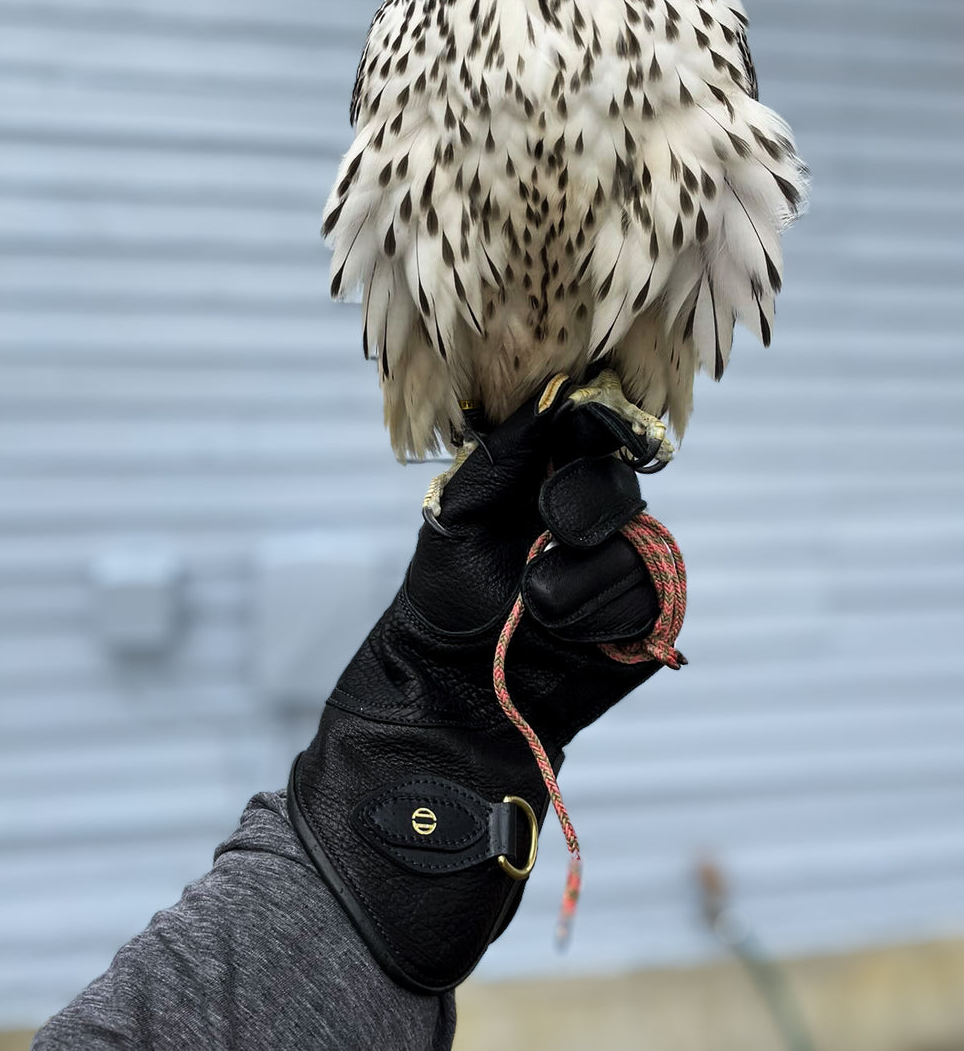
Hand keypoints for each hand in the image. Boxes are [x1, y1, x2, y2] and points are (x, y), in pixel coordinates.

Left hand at [289, 376, 678, 993]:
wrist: (451, 698)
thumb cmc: (441, 601)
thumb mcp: (460, 514)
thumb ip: (508, 456)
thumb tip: (553, 394)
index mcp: (537, 485)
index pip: (588, 434)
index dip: (598, 425)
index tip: (592, 424)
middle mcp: (581, 522)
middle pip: (621, 480)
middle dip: (586, 501)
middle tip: (551, 524)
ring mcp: (614, 571)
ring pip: (639, 542)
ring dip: (586, 573)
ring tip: (535, 604)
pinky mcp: (638, 623)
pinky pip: (652, 594)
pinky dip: (608, 610)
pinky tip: (566, 629)